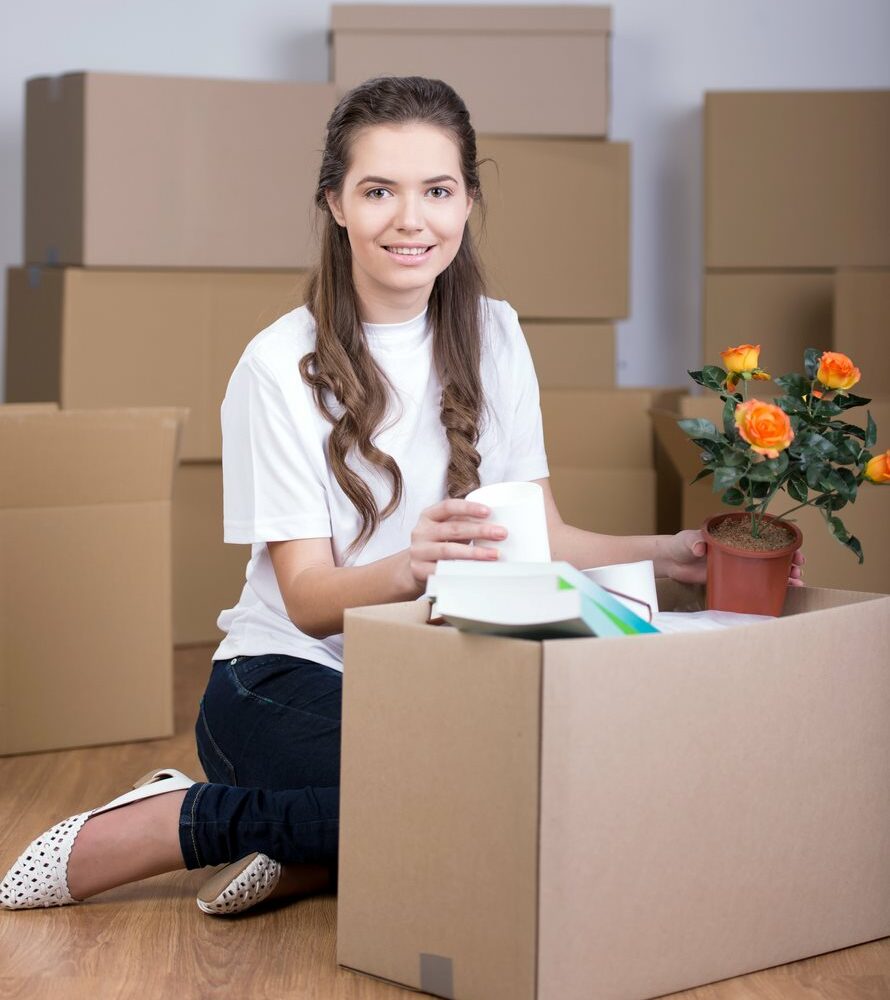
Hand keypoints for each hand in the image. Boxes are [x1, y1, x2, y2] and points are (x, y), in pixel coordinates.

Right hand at [401, 498, 506, 589]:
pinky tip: (477, 570)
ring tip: (495, 554)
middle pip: (453, 529)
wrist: (414, 567)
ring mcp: (419, 551)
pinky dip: (462, 570)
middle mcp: (421, 532)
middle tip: (502, 533)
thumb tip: (497, 523)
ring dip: (475, 552)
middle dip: (480, 531)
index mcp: (428, 516)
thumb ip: (464, 522)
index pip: (448, 506)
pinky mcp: (420, 570)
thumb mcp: (446, 528)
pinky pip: (444, 571)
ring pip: (449, 550)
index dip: (469, 508)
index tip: (489, 512)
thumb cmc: (438, 544)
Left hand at [661, 530, 805, 585]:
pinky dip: (772, 584)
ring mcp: (740, 562)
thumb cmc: (680, 545)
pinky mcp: (736, 576)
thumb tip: (700, 547)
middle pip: (771, 550)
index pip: (763, 532)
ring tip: (797, 581)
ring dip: (785, 572)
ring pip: (769, 566)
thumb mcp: (687, 541)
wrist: (671, 561)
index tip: (793, 547)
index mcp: (735, 531)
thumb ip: (694, 542)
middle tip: (798, 567)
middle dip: (788, 558)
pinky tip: (786, 590)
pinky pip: (757, 580)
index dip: (781, 539)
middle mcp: (742, 546)